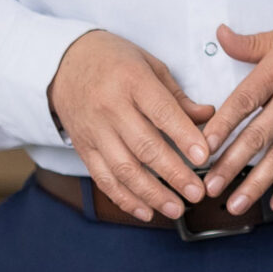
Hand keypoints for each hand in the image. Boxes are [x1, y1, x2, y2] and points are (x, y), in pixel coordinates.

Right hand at [47, 31, 214, 221]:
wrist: (64, 63)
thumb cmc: (114, 60)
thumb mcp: (149, 64)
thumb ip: (177, 96)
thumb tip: (208, 116)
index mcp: (132, 80)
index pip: (161, 112)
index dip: (184, 136)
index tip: (204, 156)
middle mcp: (111, 108)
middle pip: (144, 146)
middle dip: (173, 174)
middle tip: (197, 192)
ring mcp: (94, 131)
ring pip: (123, 169)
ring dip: (151, 194)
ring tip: (176, 209)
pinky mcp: (82, 148)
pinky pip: (103, 179)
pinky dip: (124, 198)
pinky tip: (146, 211)